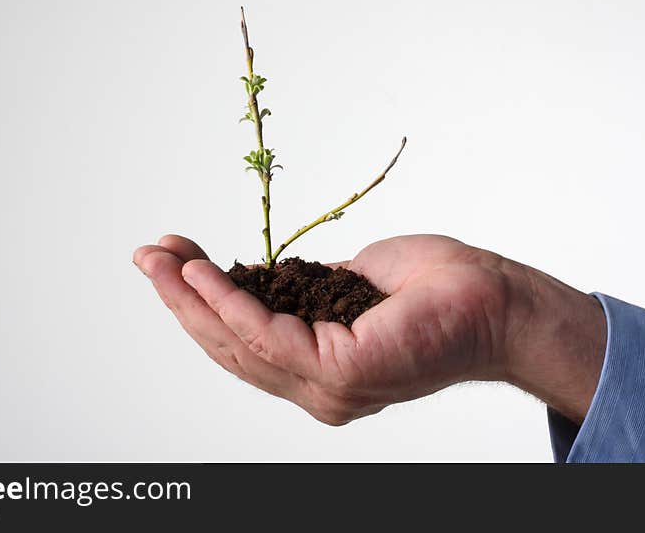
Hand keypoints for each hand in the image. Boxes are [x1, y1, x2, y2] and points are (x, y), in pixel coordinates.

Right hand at [133, 234, 604, 424]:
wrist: (495, 297)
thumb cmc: (435, 288)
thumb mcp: (348, 285)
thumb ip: (303, 293)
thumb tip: (265, 278)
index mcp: (319, 369)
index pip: (244, 341)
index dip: (201, 302)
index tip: (174, 258)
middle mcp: (318, 389)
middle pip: (229, 347)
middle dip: (181, 298)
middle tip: (148, 255)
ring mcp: (328, 388)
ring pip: (238, 343)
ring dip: (191, 297)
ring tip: (161, 257)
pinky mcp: (340, 372)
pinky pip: (266, 335)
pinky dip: (228, 301)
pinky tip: (203, 272)